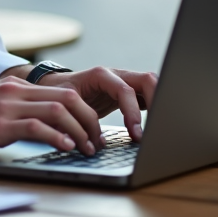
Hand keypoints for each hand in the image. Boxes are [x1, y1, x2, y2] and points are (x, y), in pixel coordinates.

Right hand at [0, 77, 104, 156]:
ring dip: (80, 130)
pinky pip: (37, 127)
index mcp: (12, 87)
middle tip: (97, 141)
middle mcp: (12, 92)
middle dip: (90, 120)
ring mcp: (5, 107)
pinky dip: (57, 136)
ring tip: (87, 148)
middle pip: (67, 97)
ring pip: (58, 110)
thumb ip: (11, 110)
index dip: (84, 111)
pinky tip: (65, 147)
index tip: (92, 130)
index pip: (61, 91)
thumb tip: (37, 126)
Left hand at [28, 66, 157, 142]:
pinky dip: (155, 107)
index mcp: (101, 75)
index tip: (136, 134)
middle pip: (147, 80)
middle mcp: (116, 75)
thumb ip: (75, 119)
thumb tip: (84, 142)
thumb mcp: (64, 103)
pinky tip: (156, 124)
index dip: (132, 112)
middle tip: (157, 129)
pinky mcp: (128, 92)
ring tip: (161, 128)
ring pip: (151, 85)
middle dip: (157, 102)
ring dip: (159, 103)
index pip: (124, 90)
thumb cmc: (58, 93)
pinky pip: (147, 95)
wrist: (56, 86)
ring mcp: (124, 81)